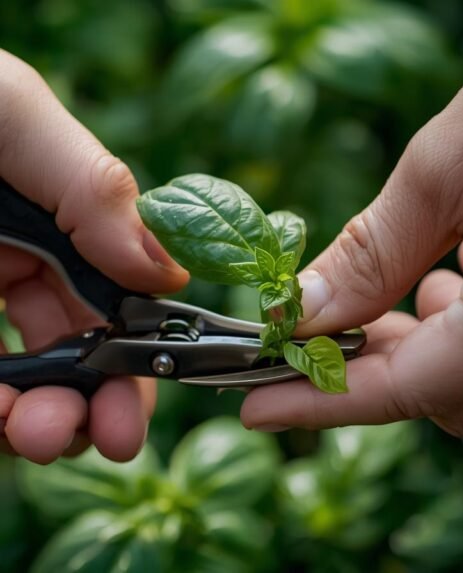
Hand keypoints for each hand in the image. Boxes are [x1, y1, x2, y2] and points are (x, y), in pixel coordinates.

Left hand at [0, 50, 188, 462]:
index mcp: (56, 226)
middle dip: (90, 406)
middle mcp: (12, 271)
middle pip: (69, 359)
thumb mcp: (17, 117)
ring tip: (34, 434)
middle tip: (100, 438)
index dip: (134, 367)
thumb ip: (95, 191)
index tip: (135, 412)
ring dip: (34, 420)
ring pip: (10, 384)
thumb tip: (166, 275)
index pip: (114, 309)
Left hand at [240, 34, 462, 436]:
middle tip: (314, 326)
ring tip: (405, 281)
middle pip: (441, 395)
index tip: (256, 404)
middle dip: (371, 365)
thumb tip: (302, 313)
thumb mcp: (446, 168)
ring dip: (421, 345)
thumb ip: (373, 254)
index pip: (404, 388)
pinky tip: (457, 270)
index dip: (321, 400)